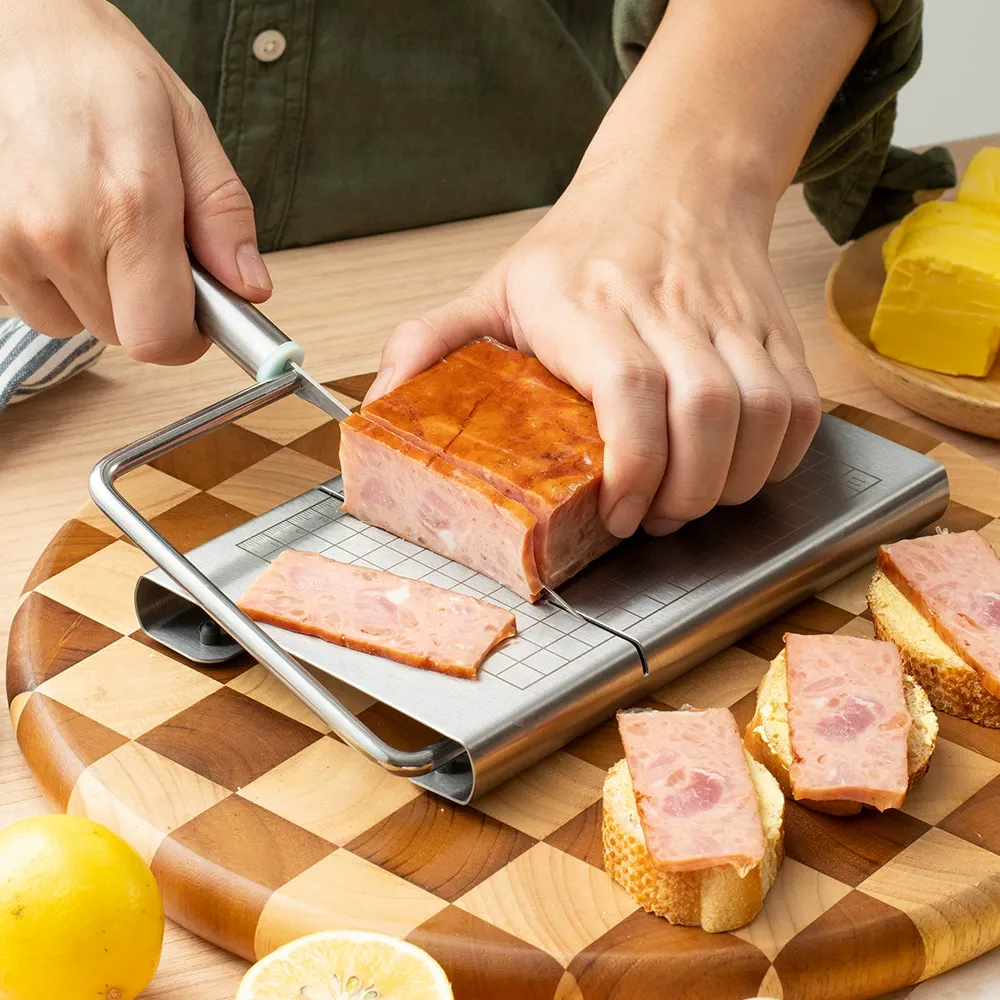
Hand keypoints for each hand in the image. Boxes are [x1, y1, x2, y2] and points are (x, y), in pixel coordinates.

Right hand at [0, 0, 270, 363]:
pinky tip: (53, 218)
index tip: (194, 316)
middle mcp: (60, 233)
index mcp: (130, 206)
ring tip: (90, 220)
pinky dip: (46, 275)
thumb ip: (224, 217)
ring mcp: (5, 242)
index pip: (160, 339)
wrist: (4, 22)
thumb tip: (249, 289)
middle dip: (143, 304)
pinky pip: (26, 298)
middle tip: (141, 243)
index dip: (185, 337)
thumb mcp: (185, 128)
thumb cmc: (92, 67)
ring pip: (69, 322)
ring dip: (91, 291)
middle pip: (120, 334)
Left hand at [369, 0, 873, 537]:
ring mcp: (731, 321)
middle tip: (651, 521)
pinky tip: (738, 471)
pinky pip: (800, 409)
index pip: (630, 387)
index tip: (616, 512)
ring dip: (733, 482)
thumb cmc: (581, 249)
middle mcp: (669, 310)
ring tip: (692, 503)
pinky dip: (778, 457)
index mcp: (589, 305)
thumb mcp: (494, 288)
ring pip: (765, 415)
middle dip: (686, 493)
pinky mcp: (773, 332)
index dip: (633, 464)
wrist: (675, 181)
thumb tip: (379, 406)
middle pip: (708, 412)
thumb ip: (432, 344)